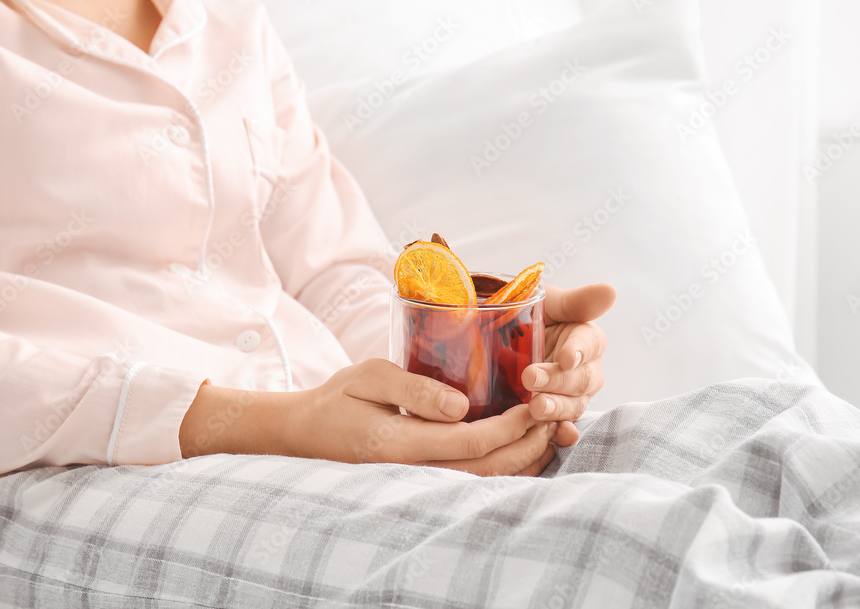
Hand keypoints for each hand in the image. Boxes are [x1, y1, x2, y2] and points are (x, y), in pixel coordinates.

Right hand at [180, 359, 558, 476]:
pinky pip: (471, 481)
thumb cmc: (337, 399)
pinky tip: (522, 448)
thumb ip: (414, 390)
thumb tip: (463, 405)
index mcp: (399, 444)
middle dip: (528, 445)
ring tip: (548, 431)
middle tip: (554, 415)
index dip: (511, 426)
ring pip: (483, 481)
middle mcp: (411, 471)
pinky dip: (503, 467)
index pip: (472, 442)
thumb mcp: (368, 376)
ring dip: (522, 460)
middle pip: (487, 470)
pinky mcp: (421, 480)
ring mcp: (416, 482)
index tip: (535, 401)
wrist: (305, 434)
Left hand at [521, 283, 615, 444]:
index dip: (579, 351)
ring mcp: (570, 395)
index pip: (590, 344)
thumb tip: (610, 291)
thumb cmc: (527, 314)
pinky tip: (557, 435)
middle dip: (557, 381)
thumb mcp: (547, 303)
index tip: (566, 357)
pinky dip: (562, 433)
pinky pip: (564, 427)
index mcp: (585, 338)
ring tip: (535, 407)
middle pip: (581, 379)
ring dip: (557, 408)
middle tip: (531, 378)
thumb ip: (577, 301)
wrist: (498, 339)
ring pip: (573, 405)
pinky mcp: (555, 415)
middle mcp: (584, 369)